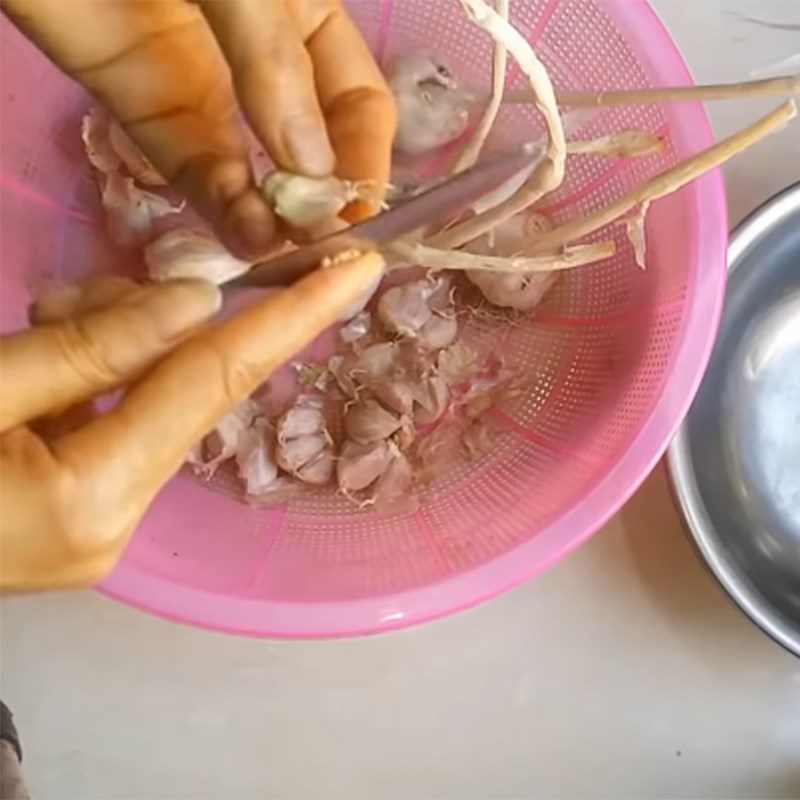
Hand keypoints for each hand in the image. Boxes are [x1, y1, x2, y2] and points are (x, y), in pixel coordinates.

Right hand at [0, 253, 383, 590]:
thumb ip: (89, 344)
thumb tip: (198, 301)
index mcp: (92, 496)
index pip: (216, 382)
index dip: (294, 316)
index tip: (359, 270)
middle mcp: (117, 526)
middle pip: (184, 394)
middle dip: (156, 324)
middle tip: (79, 291)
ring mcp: (103, 533)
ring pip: (151, 409)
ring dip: (115, 350)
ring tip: (46, 321)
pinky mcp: (85, 525)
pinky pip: (121, 432)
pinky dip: (100, 385)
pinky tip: (53, 362)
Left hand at [3, 0, 395, 255]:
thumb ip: (274, 62)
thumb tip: (313, 169)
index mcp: (307, 14)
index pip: (356, 100)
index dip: (366, 155)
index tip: (361, 209)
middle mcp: (265, 60)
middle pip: (312, 146)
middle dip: (320, 196)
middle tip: (319, 242)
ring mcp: (206, 87)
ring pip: (254, 169)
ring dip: (273, 215)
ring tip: (282, 249)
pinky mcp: (147, 110)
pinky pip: (192, 168)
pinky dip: (222, 209)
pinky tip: (246, 237)